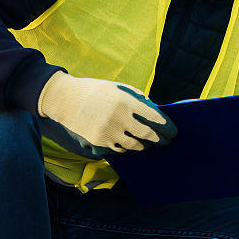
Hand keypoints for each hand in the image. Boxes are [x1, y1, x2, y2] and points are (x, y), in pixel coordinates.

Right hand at [37, 72, 176, 155]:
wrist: (65, 100)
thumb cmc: (96, 92)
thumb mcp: (118, 88)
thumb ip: (138, 100)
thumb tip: (157, 114)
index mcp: (126, 101)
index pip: (155, 119)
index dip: (168, 127)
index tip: (174, 132)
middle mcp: (119, 118)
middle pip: (148, 135)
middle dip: (160, 140)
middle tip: (166, 141)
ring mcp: (109, 132)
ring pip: (135, 146)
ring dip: (144, 145)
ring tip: (148, 142)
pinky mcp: (99, 143)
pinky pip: (120, 150)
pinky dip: (127, 147)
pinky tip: (129, 143)